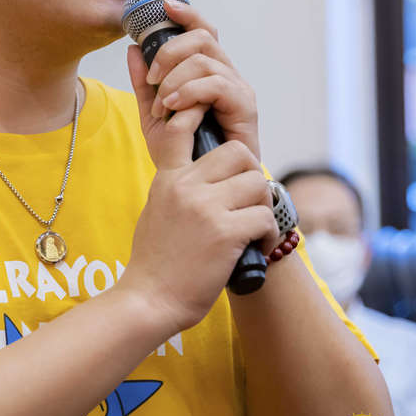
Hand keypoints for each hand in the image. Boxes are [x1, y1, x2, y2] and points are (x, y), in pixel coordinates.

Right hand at [118, 34, 279, 333]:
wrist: (148, 299)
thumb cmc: (154, 263)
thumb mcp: (155, 211)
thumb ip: (178, 190)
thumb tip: (207, 180)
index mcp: (168, 178)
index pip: (182, 127)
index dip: (201, 116)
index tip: (216, 129)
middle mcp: (187, 186)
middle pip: (239, 153)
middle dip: (252, 175)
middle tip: (250, 201)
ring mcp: (206, 207)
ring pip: (259, 184)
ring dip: (263, 208)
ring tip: (253, 229)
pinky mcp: (225, 232)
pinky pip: (265, 218)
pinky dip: (267, 235)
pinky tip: (256, 248)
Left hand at [137, 0, 261, 163]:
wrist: (206, 187)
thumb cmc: (186, 152)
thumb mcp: (154, 116)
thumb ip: (144, 84)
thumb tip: (132, 50)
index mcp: (208, 71)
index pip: (203, 30)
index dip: (187, 14)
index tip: (165, 7)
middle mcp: (226, 74)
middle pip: (203, 37)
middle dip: (170, 51)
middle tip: (152, 78)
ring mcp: (238, 88)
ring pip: (205, 59)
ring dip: (175, 77)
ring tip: (162, 102)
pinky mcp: (245, 106)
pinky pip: (216, 84)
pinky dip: (189, 91)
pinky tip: (173, 106)